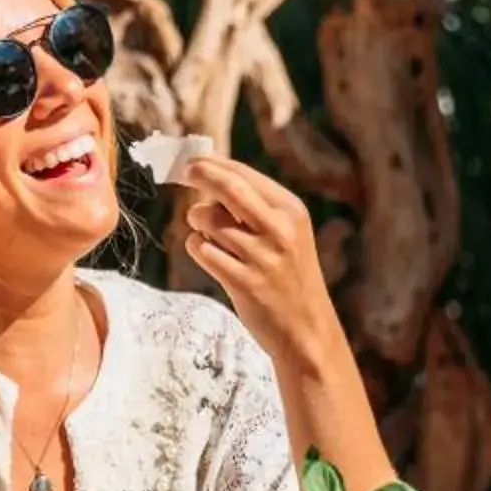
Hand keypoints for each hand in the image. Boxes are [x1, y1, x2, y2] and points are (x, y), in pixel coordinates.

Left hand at [174, 156, 345, 368]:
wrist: (306, 328)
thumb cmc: (289, 276)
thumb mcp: (287, 234)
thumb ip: (256, 207)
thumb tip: (212, 177)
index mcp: (291, 211)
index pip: (245, 175)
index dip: (214, 164)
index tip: (193, 161)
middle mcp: (279, 229)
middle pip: (229, 188)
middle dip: (201, 175)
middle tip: (184, 172)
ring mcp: (262, 256)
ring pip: (210, 220)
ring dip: (197, 222)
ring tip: (206, 233)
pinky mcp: (244, 282)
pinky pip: (203, 251)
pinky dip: (197, 248)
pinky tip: (207, 254)